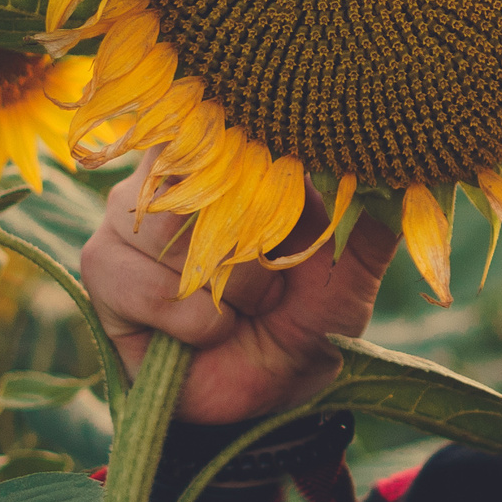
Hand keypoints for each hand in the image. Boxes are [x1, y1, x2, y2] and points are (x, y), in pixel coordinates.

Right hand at [84, 151, 399, 423]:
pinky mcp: (103, 269)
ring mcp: (129, 215)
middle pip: (196, 174)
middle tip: (282, 279)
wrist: (275, 382)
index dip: (256, 152)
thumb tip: (398, 164)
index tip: (291, 196)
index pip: (226, 118)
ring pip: (169, 229)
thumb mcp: (356, 257)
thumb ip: (370, 208)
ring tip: (253, 306)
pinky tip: (213, 331)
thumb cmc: (315, 305)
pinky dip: (196, 319)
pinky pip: (143, 284)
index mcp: (233, 153)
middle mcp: (173, 171)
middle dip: (255, 240)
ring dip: (231, 284)